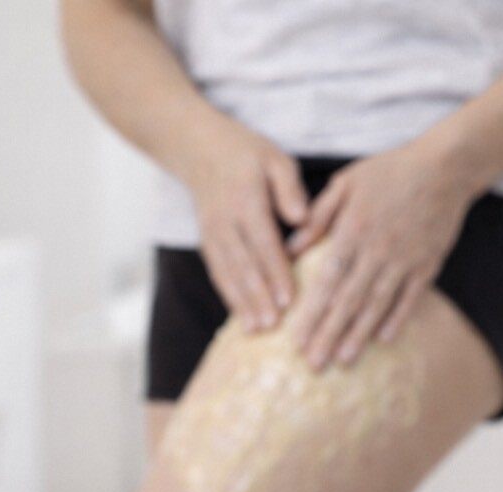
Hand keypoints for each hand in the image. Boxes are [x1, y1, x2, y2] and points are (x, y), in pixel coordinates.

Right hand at [185, 117, 309, 330]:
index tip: (289, 298)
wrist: (199, 151)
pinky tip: (243, 318)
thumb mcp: (275, 158)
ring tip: (257, 329)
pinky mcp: (206, 244)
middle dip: (258, 297)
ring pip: (228, 275)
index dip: (276, 272)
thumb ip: (289, 188)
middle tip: (273, 324)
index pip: (263, 241)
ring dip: (242, 304)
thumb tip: (302, 218)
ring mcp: (212, 235)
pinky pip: (218, 274)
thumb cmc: (248, 155)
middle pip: (243, 264)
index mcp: (245, 198)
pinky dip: (230, 298)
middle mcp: (225, 221)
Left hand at [286, 140, 476, 368]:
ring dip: (360, 334)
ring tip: (343, 360)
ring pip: (378, 303)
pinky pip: (411, 296)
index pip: (327, 280)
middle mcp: (378, 249)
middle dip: (330, 334)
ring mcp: (405, 258)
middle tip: (313, 363)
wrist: (447, 164)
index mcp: (353, 230)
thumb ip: (316, 217)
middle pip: (349, 299)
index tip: (296, 339)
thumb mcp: (345, 184)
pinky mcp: (428, 263)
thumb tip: (288, 250)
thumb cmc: (388, 173)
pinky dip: (398, 317)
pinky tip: (384, 340)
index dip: (312, 312)